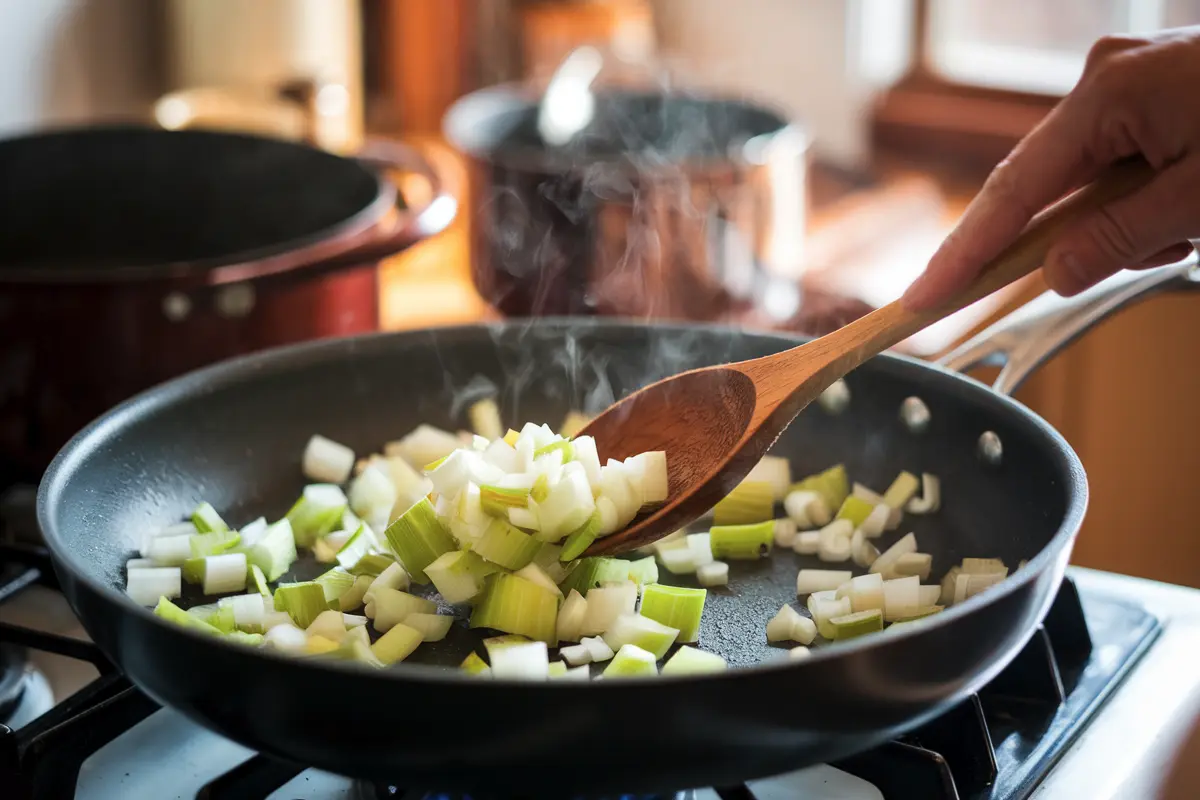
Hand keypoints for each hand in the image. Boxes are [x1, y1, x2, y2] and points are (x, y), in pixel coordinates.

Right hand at [903, 27, 1199, 310]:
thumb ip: (1120, 238)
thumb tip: (1055, 270)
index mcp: (1108, 97)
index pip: (1012, 193)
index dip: (964, 254)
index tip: (921, 300)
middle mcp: (1106, 83)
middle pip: (1047, 187)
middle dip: (1081, 238)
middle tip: (1145, 253)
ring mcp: (1131, 88)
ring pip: (1092, 185)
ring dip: (1132, 225)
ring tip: (1195, 229)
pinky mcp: (1154, 100)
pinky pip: (1123, 170)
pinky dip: (1150, 205)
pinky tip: (1195, 212)